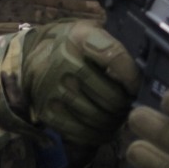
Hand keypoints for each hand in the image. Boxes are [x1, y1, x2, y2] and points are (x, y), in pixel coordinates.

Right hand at [21, 20, 139, 144]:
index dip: (131, 76)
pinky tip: (104, 130)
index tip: (134, 86)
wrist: (30, 58)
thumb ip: (112, 48)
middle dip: (125, 105)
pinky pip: (81, 132)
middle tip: (127, 106)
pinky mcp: (47, 111)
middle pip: (111, 96)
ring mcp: (54, 90)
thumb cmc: (70, 45)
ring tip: (118, 118)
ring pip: (99, 117)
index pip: (115, 57)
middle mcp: (64, 63)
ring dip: (114, 122)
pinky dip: (97, 135)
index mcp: (79, 37)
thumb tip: (137, 79)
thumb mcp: (89, 32)